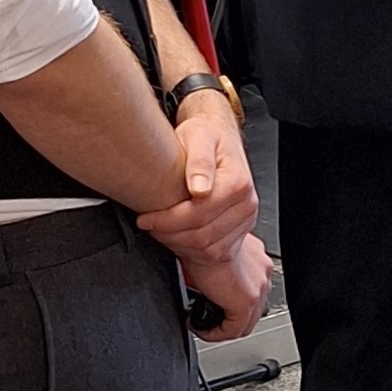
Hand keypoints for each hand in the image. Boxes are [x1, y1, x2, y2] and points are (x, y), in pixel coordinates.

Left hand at [137, 96, 257, 265]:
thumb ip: (199, 161)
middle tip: (148, 225)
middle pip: (203, 236)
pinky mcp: (240, 232)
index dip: (167, 221)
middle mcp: (246, 204)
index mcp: (237, 183)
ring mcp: (245, 221)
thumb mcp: (198, 136)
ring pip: (209, 250)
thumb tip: (200, 188)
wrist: (218, 138)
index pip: (199, 214)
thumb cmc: (206, 137)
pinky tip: (177, 237)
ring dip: (179, 245)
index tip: (146, 218)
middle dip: (169, 235)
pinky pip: (216, 253)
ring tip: (160, 231)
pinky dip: (193, 251)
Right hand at [182, 233, 273, 342]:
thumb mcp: (211, 249)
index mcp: (255, 255)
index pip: (250, 284)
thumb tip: (198, 274)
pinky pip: (233, 330)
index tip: (214, 299)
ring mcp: (258, 288)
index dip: (231, 297)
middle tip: (208, 316)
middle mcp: (262, 271)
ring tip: (205, 326)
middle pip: (252, 306)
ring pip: (246, 321)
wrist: (202, 238)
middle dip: (229, 315)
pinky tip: (201, 329)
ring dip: (224, 327)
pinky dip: (216, 334)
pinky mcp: (246, 303)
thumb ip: (215, 261)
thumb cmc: (201, 238)